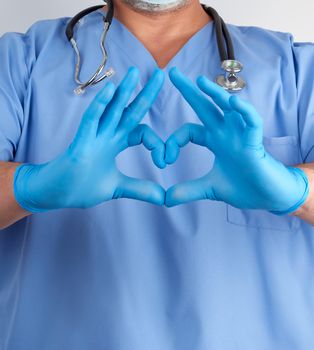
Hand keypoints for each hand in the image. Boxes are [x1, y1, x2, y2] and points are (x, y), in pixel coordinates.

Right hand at [14, 67, 165, 211]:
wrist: (57, 194)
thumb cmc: (82, 187)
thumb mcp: (117, 187)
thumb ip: (140, 189)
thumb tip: (163, 197)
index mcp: (115, 143)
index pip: (141, 132)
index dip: (156, 143)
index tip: (163, 161)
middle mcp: (107, 135)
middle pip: (129, 111)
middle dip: (145, 94)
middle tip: (161, 75)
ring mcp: (93, 137)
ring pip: (111, 109)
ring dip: (123, 90)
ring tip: (135, 72)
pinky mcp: (80, 142)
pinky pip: (91, 120)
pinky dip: (100, 105)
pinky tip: (111, 89)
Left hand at [164, 67, 308, 213]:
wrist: (268, 197)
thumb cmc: (243, 187)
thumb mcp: (209, 188)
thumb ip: (187, 191)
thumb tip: (165, 199)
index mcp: (213, 141)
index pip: (188, 131)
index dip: (173, 142)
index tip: (164, 159)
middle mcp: (225, 133)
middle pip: (205, 107)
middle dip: (189, 91)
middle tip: (171, 73)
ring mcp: (240, 135)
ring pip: (228, 108)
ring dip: (216, 94)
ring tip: (200, 82)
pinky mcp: (255, 142)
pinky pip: (251, 122)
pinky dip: (244, 112)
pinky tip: (233, 102)